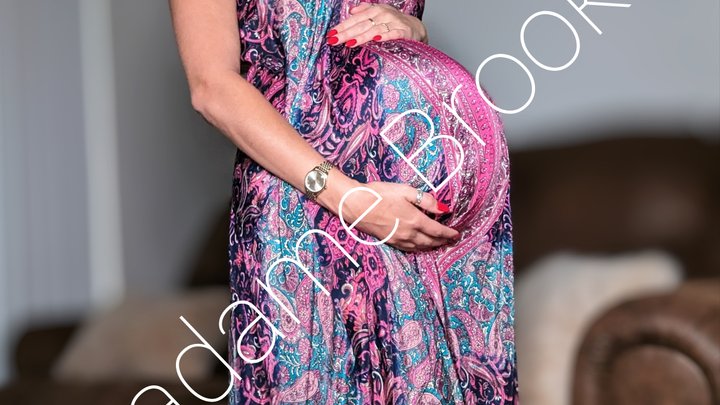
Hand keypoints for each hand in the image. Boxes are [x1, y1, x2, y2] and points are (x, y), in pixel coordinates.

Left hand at [327, 2, 427, 47]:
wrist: (416, 28)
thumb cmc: (393, 23)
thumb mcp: (378, 14)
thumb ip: (364, 11)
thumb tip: (351, 11)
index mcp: (375, 11)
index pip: (355, 19)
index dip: (343, 26)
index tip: (331, 34)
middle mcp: (383, 15)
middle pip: (361, 25)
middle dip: (346, 33)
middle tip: (334, 40)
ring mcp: (393, 23)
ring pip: (374, 30)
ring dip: (361, 36)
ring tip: (349, 42)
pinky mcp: (403, 32)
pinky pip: (393, 34)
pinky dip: (385, 36)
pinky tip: (376, 39)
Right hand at [339, 181, 458, 251]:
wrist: (356, 205)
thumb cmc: (380, 194)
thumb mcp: (405, 191)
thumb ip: (426, 200)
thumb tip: (444, 209)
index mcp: (415, 220)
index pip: (438, 230)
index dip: (449, 233)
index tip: (457, 233)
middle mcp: (409, 233)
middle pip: (431, 241)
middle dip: (442, 241)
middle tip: (451, 240)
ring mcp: (398, 239)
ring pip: (420, 247)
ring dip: (432, 246)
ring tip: (438, 244)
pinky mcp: (389, 241)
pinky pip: (409, 248)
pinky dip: (418, 248)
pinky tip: (419, 246)